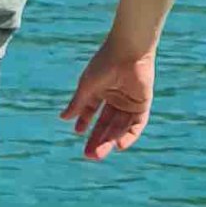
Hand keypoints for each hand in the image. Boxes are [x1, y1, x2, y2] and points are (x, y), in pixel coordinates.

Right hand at [61, 42, 155, 159]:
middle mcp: (115, 97)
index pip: (92, 110)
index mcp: (100, 90)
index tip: (78, 131)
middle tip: (89, 155)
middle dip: (97, 139)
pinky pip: (137, 124)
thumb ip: (77, 104)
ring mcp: (129, 102)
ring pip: (119, 127)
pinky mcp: (142, 103)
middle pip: (106, 123)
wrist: (128, 51)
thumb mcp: (87, 86)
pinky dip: (129, 135)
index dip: (85, 121)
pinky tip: (118, 146)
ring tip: (98, 154)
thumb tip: (63, 118)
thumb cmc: (105, 64)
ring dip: (110, 141)